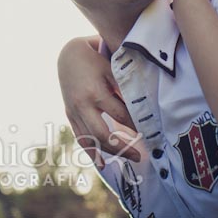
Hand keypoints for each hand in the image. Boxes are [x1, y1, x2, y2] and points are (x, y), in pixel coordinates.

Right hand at [57, 36, 140, 166]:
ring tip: (125, 161)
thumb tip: (141, 108)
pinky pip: (80, 136)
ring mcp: (74, 111)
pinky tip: (101, 162)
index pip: (119, 115)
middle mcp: (82, 105)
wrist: (68, 55)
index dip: (135, 126)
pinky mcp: (69, 114)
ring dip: (108, 153)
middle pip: (103, 134)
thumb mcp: (111, 69)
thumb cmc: (94, 60)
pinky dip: (90, 151)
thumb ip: (123, 88)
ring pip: (90, 139)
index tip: (149, 133)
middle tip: (139, 156)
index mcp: (95, 92)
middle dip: (122, 148)